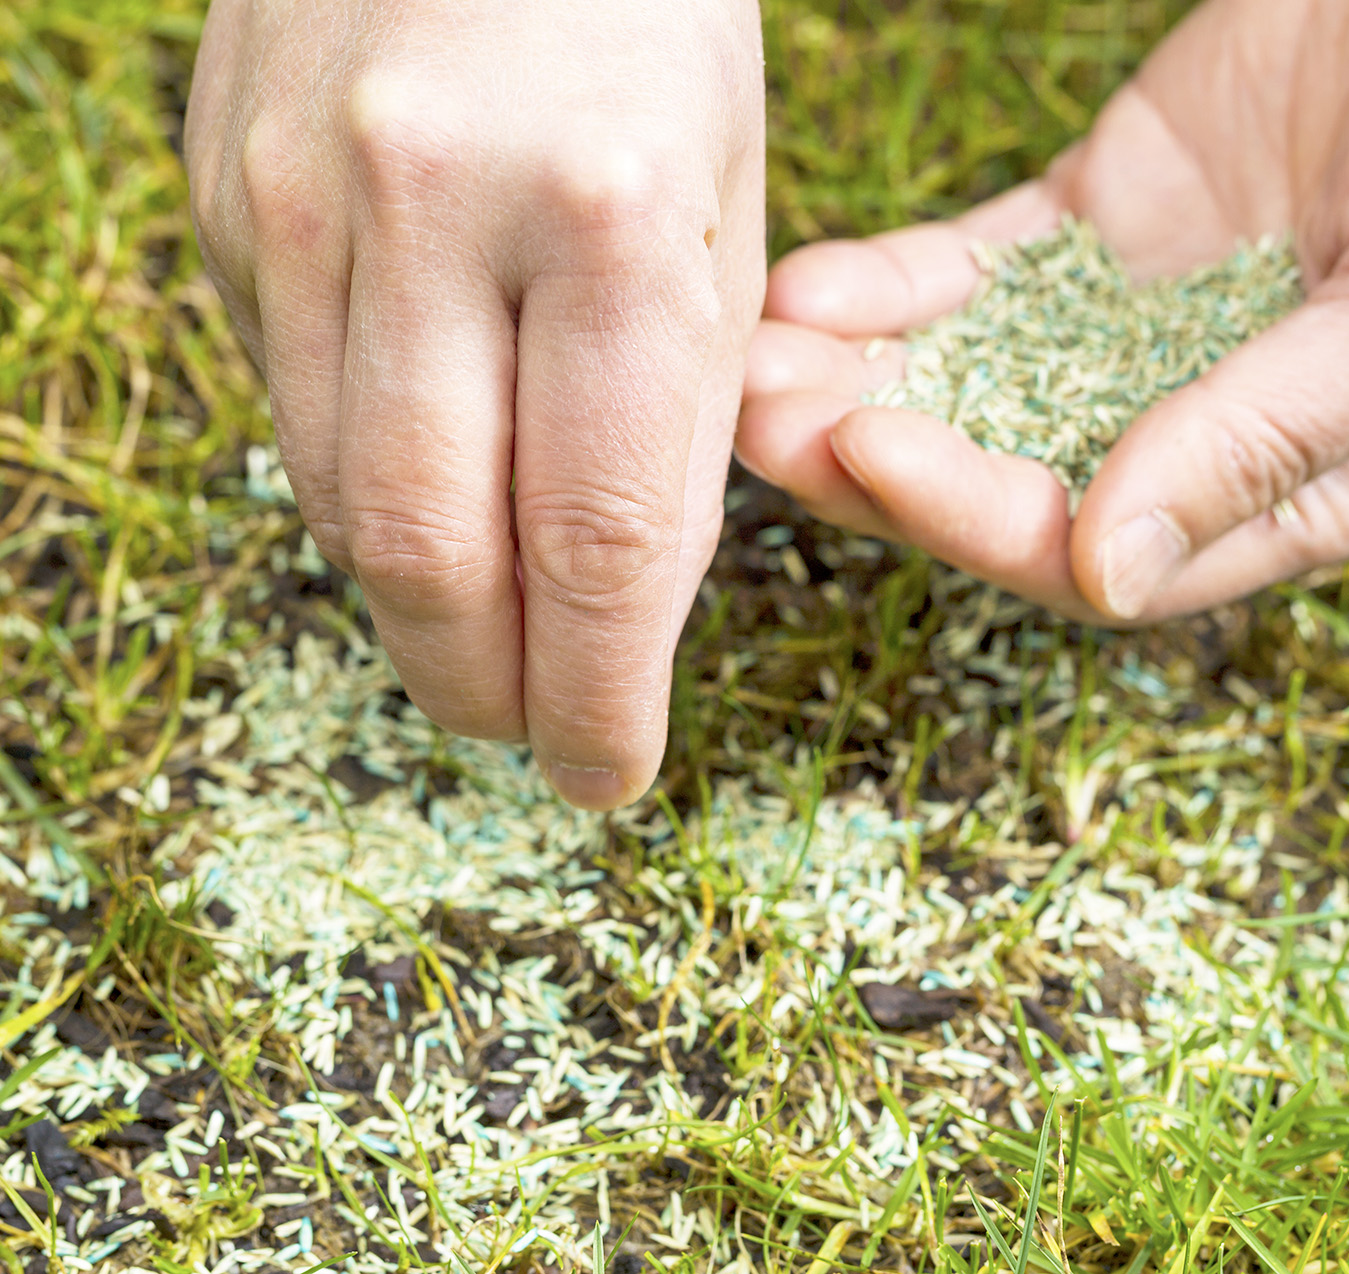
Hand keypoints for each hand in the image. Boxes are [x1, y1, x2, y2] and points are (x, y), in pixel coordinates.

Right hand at [186, 0, 764, 807]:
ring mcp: (295, 201)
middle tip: (533, 730)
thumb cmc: (650, 25)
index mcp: (608, 220)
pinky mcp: (225, 199)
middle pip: (433, 557)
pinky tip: (426, 486)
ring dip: (421, 606)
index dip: (598, 696)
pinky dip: (366, 488)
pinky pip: (289, 406)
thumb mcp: (727, 208)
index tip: (609, 772)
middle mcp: (428, 213)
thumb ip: (671, 415)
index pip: (594, 545)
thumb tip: (616, 609)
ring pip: (340, 502)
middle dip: (488, 686)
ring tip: (487, 635)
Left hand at [740, 0, 1348, 623]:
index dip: (973, 513)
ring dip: (859, 380)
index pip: (1096, 546)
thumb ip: (1266, 444)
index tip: (868, 450)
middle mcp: (1194, 423)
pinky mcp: (1100, 222)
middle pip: (1003, 476)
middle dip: (876, 458)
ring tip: (755, 358)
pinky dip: (893, 286)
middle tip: (756, 421)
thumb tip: (1107, 577)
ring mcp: (1136, 322)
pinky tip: (813, 288)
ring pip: (972, 381)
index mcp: (1288, 487)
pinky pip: (975, 272)